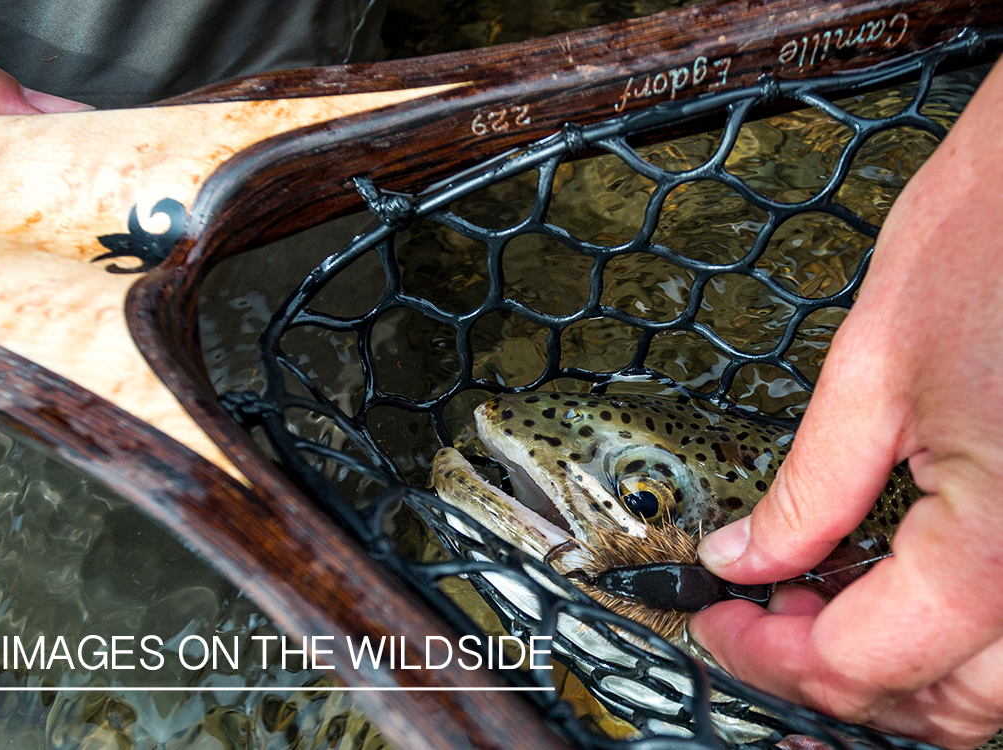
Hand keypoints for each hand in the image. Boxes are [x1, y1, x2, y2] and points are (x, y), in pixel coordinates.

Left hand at [690, 60, 1002, 748]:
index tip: (717, 617)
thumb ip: (806, 490)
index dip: (768, 654)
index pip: (861, 664)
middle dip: (834, 676)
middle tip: (758, 620)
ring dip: (901, 668)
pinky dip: (953, 629)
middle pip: (943, 704)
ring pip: (994, 682)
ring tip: (817, 604)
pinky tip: (894, 583)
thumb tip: (742, 561)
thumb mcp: (873, 366)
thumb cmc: (998, 231)